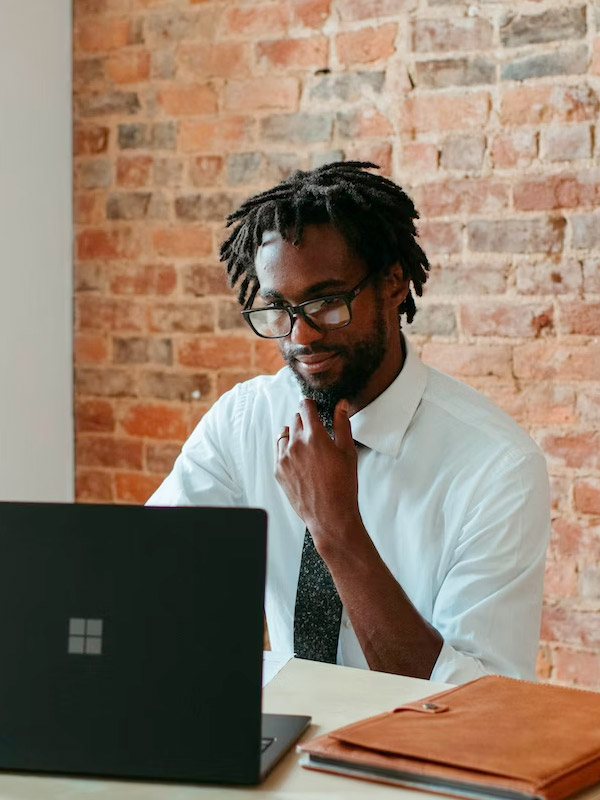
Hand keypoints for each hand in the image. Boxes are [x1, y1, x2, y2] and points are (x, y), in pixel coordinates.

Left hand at [275, 398, 360, 554]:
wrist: (330, 515)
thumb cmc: (343, 486)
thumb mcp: (348, 452)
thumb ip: (342, 424)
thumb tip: (341, 405)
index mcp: (314, 436)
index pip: (305, 407)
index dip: (310, 405)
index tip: (313, 407)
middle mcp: (296, 444)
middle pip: (295, 420)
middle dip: (305, 422)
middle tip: (315, 432)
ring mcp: (284, 458)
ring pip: (284, 435)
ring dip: (293, 435)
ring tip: (306, 446)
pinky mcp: (278, 471)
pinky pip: (279, 451)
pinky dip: (287, 450)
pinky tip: (299, 459)